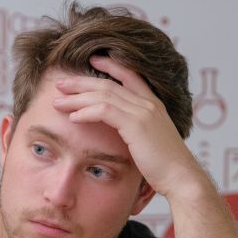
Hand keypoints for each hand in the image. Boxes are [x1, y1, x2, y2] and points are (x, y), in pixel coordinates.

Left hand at [52, 55, 204, 199]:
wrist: (180, 177)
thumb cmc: (164, 165)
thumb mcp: (149, 141)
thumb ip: (136, 130)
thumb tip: (122, 133)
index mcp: (153, 104)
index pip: (129, 75)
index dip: (110, 64)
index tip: (91, 60)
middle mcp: (148, 103)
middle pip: (108, 83)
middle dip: (81, 82)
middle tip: (60, 83)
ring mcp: (143, 112)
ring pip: (103, 95)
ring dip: (77, 98)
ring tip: (57, 102)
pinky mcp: (136, 125)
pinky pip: (105, 111)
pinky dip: (86, 112)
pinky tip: (72, 117)